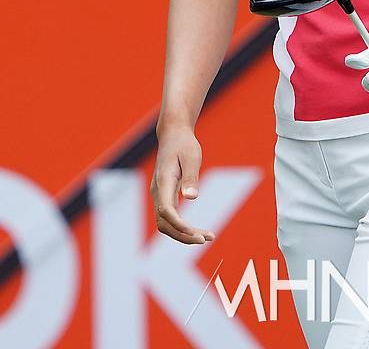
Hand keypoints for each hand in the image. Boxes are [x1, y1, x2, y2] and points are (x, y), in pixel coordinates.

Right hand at [150, 123, 214, 244]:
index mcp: (163, 181)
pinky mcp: (165, 196)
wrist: (173, 134)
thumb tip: (191, 198)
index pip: (166, 211)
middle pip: (164, 224)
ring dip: (183, 234)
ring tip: (206, 237)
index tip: (196, 234)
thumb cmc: (184, 144)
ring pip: (166, 224)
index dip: (179, 225)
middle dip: (183, 236)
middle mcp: (158, 191)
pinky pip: (170, 218)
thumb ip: (190, 176)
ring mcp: (159, 195)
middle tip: (206, 239)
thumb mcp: (191, 156)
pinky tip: (198, 230)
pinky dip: (182, 227)